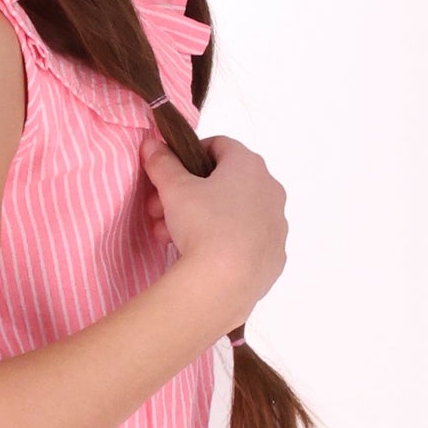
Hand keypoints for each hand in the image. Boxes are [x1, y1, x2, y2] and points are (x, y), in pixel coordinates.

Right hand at [139, 127, 286, 335]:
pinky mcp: (275, 256)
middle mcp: (270, 189)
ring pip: (234, 213)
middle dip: (188, 195)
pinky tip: (203, 257)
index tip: (171, 175)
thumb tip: (151, 144)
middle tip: (160, 212)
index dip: (189, 156)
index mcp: (249, 165)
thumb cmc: (202, 224)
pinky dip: (226, 243)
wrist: (225, 283)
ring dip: (202, 220)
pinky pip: (247, 242)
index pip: (219, 145)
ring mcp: (277, 225)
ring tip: (170, 238)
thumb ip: (162, 163)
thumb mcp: (174, 189)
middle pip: (224, 183)